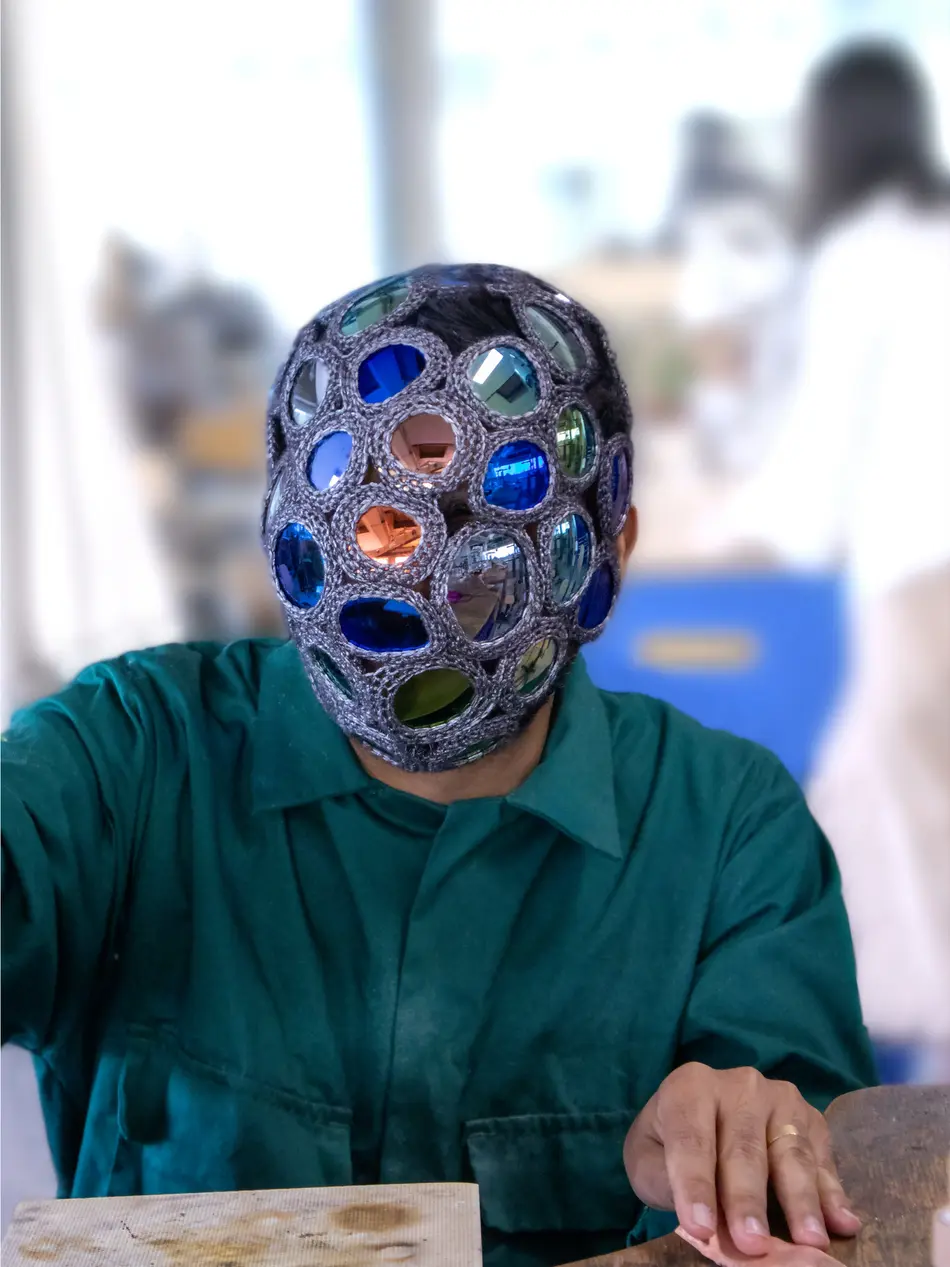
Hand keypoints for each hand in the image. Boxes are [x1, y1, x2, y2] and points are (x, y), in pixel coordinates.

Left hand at [623, 1064, 861, 1255]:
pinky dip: (833, 1192)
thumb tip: (704, 1221)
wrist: (701, 1122)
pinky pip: (822, 1157)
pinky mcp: (810, 1118)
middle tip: (752, 1243)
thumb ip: (669, 1183)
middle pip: (743, 1147)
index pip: (691, 1139)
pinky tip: (842, 1222)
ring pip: (790, 1152)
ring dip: (800, 1199)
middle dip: (747, 1199)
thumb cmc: (669, 1146)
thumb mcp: (650, 1161)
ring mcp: (779, 1098)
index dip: (695, 1185)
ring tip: (809, 1240)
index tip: (700, 1227)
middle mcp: (738, 1085)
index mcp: (689, 1088)